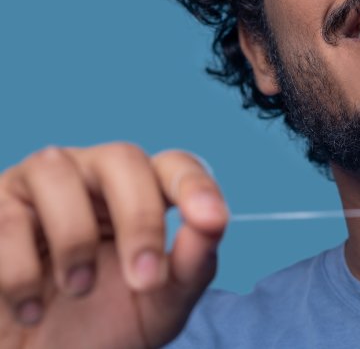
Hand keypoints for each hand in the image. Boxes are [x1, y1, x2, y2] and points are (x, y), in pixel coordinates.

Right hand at [0, 144, 227, 348]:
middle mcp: (93, 176)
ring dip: (74, 239)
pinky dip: (21, 271)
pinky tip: (30, 309)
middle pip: (123, 158)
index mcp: (142, 193)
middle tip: (144, 281)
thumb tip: (213, 224)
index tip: (212, 221)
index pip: (175, 166)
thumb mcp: (159, 307)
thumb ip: (192, 266)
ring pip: (57, 170)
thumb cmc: (100, 326)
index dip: (196, 185)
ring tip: (77, 290)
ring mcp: (39, 186)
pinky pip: (7, 217)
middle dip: (139, 218)